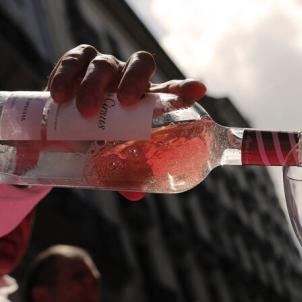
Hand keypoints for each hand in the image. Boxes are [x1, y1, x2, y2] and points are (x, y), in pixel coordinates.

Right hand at [46, 44, 206, 200]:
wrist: (62, 128)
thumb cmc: (100, 139)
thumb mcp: (114, 154)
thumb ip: (126, 170)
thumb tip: (135, 196)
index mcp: (147, 98)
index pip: (171, 90)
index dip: (184, 89)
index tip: (197, 90)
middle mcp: (129, 77)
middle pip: (141, 64)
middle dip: (135, 80)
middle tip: (125, 102)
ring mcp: (105, 67)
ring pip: (104, 64)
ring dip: (95, 85)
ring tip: (86, 111)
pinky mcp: (77, 62)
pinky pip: (74, 59)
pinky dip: (66, 74)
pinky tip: (59, 95)